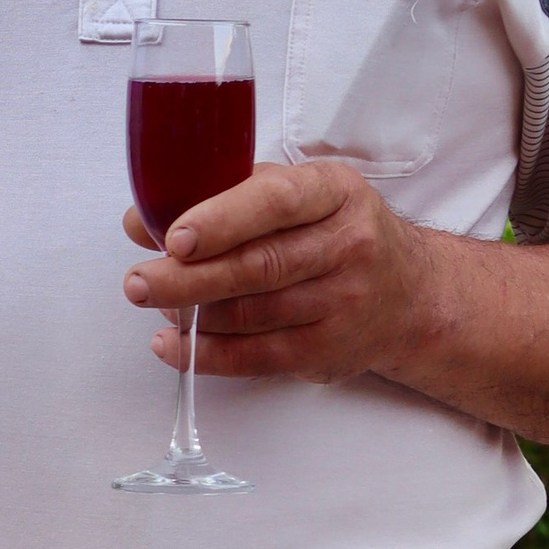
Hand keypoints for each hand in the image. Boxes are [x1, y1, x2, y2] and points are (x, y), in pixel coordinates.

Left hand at [123, 158, 449, 386]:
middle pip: (259, 266)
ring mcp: (343, 302)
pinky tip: (173, 344)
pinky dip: (207, 354)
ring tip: (154, 303)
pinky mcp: (329, 350)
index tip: (175, 237)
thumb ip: (223, 197)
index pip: (278, 201)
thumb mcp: (298, 194)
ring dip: (193, 314)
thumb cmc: (335, 234)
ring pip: (253, 314)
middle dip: (188, 278)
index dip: (222, 220)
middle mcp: (348, 245)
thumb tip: (140, 220)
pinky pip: (257, 357)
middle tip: (138, 282)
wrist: (411, 295)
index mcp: (335, 192)